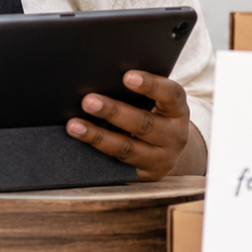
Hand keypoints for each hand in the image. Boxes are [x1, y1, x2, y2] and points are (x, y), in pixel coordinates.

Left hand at [66, 70, 205, 180]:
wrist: (166, 152)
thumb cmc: (153, 115)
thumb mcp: (156, 103)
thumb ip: (137, 92)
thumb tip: (101, 75)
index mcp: (178, 110)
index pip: (171, 94)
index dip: (151, 85)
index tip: (127, 76)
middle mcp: (175, 136)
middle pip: (144, 123)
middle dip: (113, 111)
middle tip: (88, 101)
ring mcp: (162, 158)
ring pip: (128, 148)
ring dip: (98, 136)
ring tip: (74, 125)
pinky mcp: (145, 175)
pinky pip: (119, 164)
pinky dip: (98, 152)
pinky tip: (81, 142)